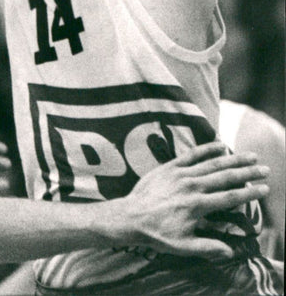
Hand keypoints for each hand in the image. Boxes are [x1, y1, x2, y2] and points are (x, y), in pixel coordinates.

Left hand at [120, 141, 269, 259]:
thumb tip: (231, 252)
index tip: (265, 188)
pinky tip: (219, 144)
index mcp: (197, 206)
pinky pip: (190, 155)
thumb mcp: (183, 247)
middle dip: (247, 172)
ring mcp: (180, 174)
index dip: (250, 193)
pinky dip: (206, 149)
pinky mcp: (169, 167)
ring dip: (233, 159)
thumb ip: (208, 247)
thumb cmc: (157, 233)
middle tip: (265, 169)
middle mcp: (192, 186)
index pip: (230, 197)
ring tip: (250, 155)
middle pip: (225, 177)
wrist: (130, 216)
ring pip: (212, 164)